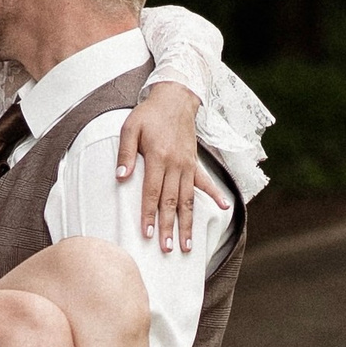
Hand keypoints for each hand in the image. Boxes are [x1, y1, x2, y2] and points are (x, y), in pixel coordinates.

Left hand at [116, 81, 227, 255]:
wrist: (174, 98)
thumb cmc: (148, 114)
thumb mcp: (129, 128)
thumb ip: (126, 154)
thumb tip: (121, 177)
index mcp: (158, 157)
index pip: (152, 192)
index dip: (149, 214)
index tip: (147, 234)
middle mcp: (176, 164)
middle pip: (171, 202)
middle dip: (169, 227)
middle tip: (168, 249)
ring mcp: (188, 165)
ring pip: (188, 199)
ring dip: (188, 223)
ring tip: (189, 244)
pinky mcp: (195, 163)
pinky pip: (206, 182)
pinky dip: (215, 196)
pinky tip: (224, 208)